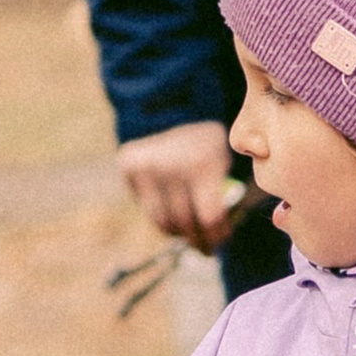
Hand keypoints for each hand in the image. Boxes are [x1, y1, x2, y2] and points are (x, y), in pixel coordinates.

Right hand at [120, 119, 239, 251]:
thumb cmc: (206, 142)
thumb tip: (221, 234)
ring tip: (189, 234)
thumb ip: (224, 193)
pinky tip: (173, 215)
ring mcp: (148, 168)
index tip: (220, 242)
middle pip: (185, 223)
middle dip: (198, 241)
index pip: (209, 218)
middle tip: (206, 249)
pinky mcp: (130, 168)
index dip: (216, 236)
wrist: (172, 106)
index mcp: (203, 164)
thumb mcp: (224, 160)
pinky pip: (148, 209)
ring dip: (178, 233)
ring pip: (163, 222)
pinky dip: (162, 218)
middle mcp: (172, 166)